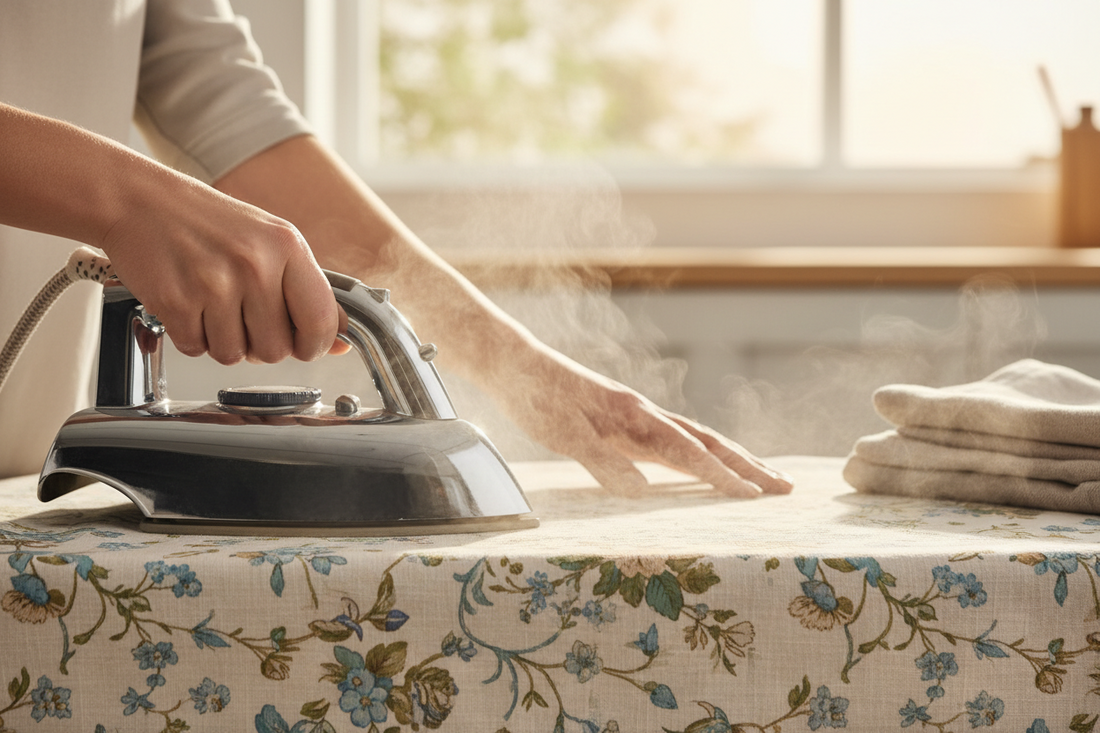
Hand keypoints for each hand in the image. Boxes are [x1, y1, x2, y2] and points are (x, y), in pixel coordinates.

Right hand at [100, 166, 344, 364]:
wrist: (141, 200)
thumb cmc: (211, 223)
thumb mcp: (273, 243)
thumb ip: (308, 292)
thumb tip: (341, 340)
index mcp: (288, 248)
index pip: (321, 321)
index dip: (315, 346)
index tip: (305, 345)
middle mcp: (254, 264)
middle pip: (276, 350)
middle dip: (261, 345)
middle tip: (244, 318)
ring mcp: (213, 284)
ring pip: (234, 356)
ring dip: (224, 341)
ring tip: (213, 306)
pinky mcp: (175, 301)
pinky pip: (196, 348)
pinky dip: (192, 336)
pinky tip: (189, 305)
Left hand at [500, 346, 793, 496]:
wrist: (515, 363)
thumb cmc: (536, 397)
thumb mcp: (561, 433)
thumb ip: (601, 461)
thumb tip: (641, 492)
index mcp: (635, 417)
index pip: (689, 452)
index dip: (721, 477)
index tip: (753, 497)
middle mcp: (645, 415)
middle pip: (709, 442)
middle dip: (748, 467)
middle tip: (786, 488)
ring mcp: (637, 417)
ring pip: (697, 439)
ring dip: (733, 460)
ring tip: (763, 477)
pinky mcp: (625, 421)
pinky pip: (675, 441)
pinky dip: (702, 456)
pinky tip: (705, 468)